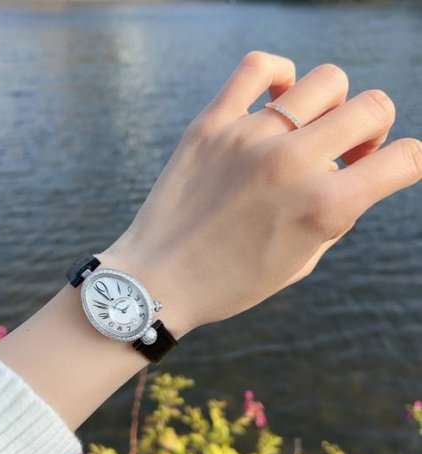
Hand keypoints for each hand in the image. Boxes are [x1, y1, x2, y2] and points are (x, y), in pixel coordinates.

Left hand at [100, 51, 421, 336]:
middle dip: (372, 131)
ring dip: (331, 106)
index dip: (407, 163)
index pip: (406, 158)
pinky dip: (280, 76)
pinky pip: (258, 66)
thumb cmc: (230, 283)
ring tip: (308, 130)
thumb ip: (335, 213)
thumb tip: (350, 171)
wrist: (159, 281)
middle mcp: (292, 164)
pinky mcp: (210, 124)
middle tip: (346, 154)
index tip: (387, 169)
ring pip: (326, 81)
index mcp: (323, 207)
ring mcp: (249, 137)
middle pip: (373, 107)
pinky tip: (276, 100)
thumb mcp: (300, 262)